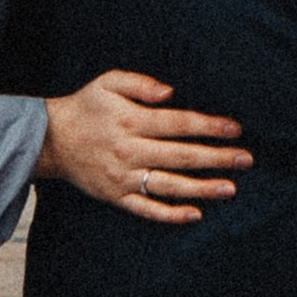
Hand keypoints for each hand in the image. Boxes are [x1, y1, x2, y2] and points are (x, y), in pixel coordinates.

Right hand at [39, 72, 249, 223]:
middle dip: (216, 158)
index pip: (178, 124)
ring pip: (168, 185)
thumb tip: (170, 92)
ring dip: (202, 188)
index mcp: (130, 121)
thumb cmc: (86, 107)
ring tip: (230, 188)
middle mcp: (129, 151)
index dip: (208, 126)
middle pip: (180, 156)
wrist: (51, 139)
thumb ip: (139, 82)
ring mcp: (122, 177)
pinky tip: (194, 214)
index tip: (235, 129)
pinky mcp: (115, 196)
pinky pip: (146, 209)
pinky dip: (170, 214)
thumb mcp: (107, 82)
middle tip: (246, 160)